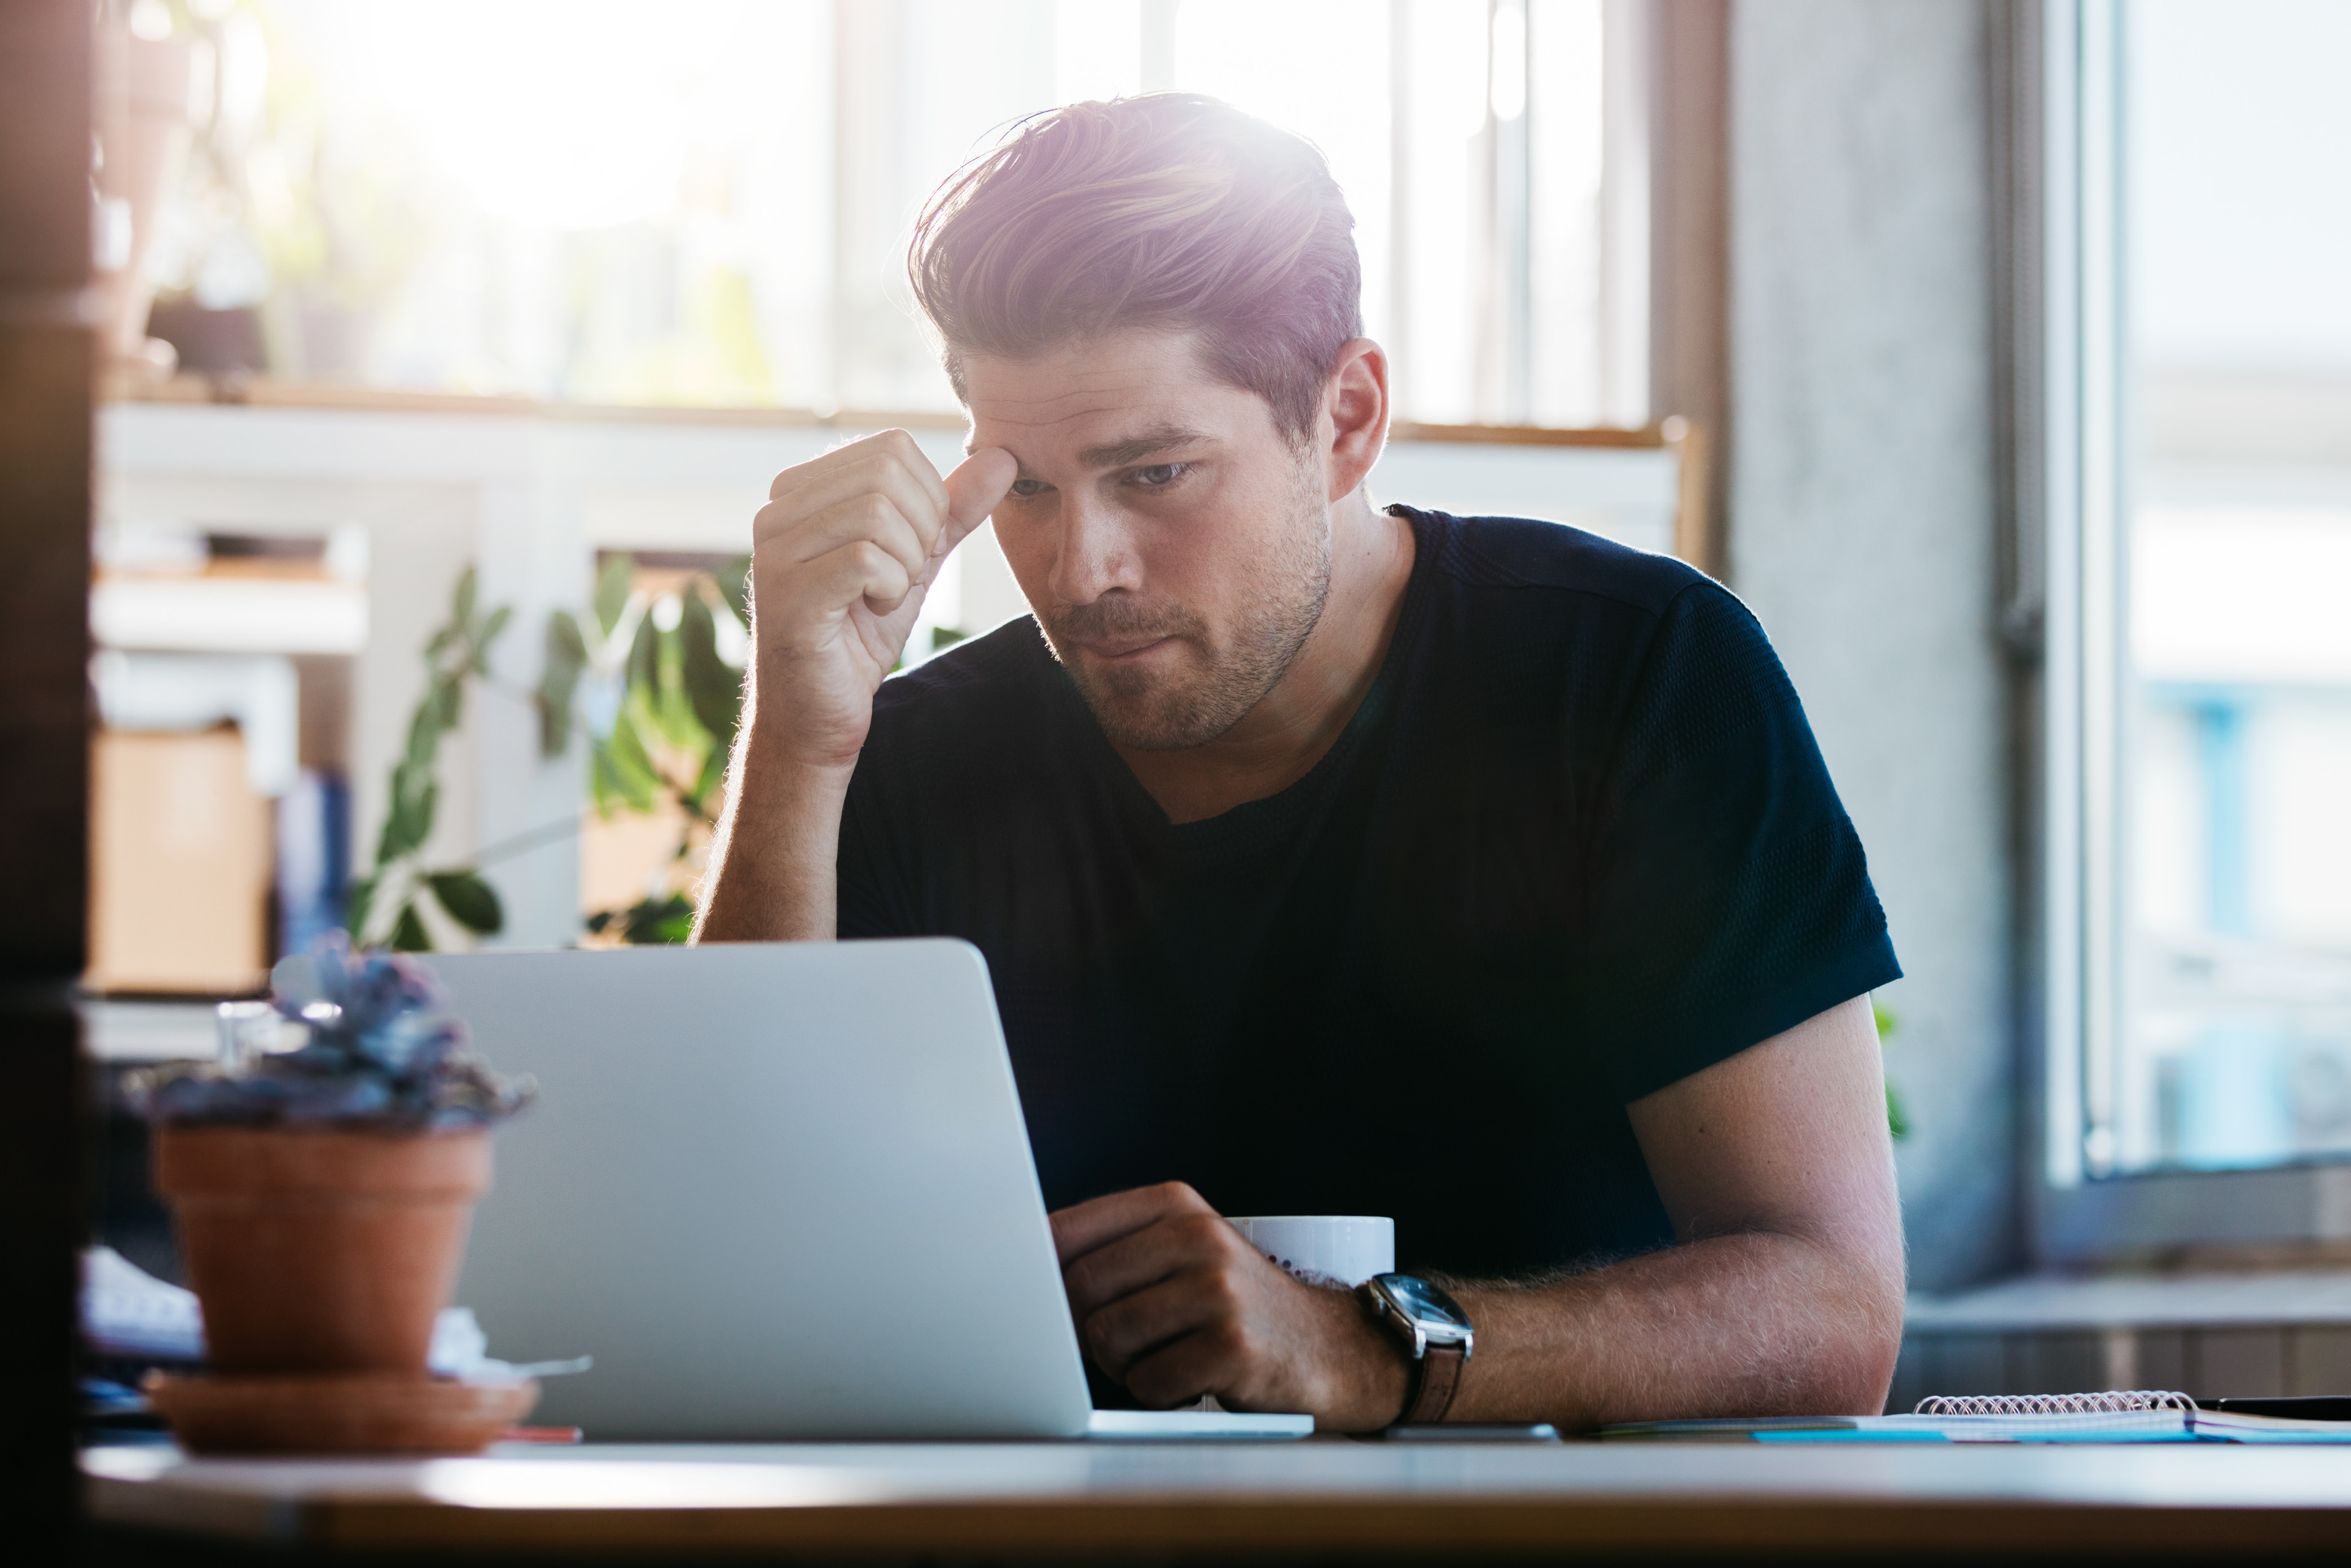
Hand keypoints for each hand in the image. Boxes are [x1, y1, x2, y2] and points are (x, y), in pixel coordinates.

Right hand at [748, 431, 1015, 770]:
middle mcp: (776, 509)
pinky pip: (867, 561)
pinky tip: (872, 612)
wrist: (818, 714)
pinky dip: (892, 591)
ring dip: (906, 565)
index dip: (929, 498)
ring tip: (882, 598)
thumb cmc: (859, 634)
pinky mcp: (787, 594)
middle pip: (887, 473)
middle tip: (903, 575)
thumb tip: (1003, 458)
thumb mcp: (915, 561)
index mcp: (800, 489)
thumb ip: (953, 510)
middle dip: (921, 529)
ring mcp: (774, 550)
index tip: (912, 549)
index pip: (893, 447)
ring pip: (879, 514)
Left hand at [1050, 1182, 1409, 1430]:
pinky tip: (1191, 1378)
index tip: (1034, 1298)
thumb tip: (1020, 1268)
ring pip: (1108, 1339)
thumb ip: (1111, 1249)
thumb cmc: (1234, 1302)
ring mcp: (1218, 1291)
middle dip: (1085, 1330)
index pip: (1067, 1231)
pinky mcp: (1232, 1348)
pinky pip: (1149, 1382)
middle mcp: (1198, 1237)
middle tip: (1123, 1340)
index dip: (1038, 1275)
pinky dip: (1159, 1393)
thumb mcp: (1182, 1251)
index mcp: (1175, 1205)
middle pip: (1079, 1290)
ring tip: (1165, 1356)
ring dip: (1123, 1366)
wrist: (1329, 1346)